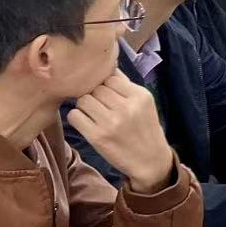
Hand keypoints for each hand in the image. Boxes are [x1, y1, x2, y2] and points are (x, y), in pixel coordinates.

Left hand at [66, 72, 176, 192]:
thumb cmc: (145, 129)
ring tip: (94, 115)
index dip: (105, 84)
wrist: (150, 161)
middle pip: (95, 87)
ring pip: (83, 99)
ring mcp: (111, 122)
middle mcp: (126, 107)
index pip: (110, 77)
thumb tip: (106, 65)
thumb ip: (126, 85)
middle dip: (94, 95)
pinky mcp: (97, 136)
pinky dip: (77, 118)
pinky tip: (87, 123)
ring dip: (85, 106)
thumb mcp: (144, 103)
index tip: (107, 94)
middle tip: (100, 106)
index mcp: (139, 95)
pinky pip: (75, 116)